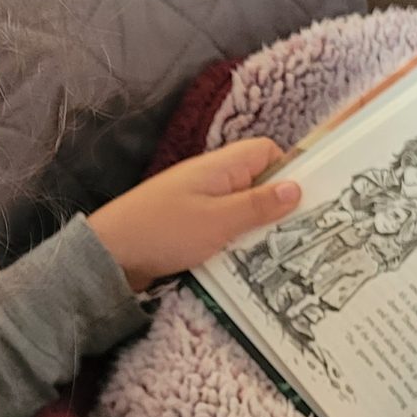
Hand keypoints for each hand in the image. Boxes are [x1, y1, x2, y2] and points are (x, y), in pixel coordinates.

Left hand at [88, 139, 301, 290]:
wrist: (111, 255)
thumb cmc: (163, 231)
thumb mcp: (219, 220)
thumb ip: (259, 205)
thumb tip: (297, 187)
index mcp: (221, 167)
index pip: (267, 153)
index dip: (289, 171)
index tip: (306, 200)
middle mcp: (213, 179)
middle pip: (258, 183)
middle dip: (277, 206)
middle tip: (300, 233)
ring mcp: (200, 202)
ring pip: (243, 209)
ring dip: (257, 229)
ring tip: (277, 252)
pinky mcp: (191, 226)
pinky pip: (225, 228)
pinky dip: (237, 242)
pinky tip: (245, 263)